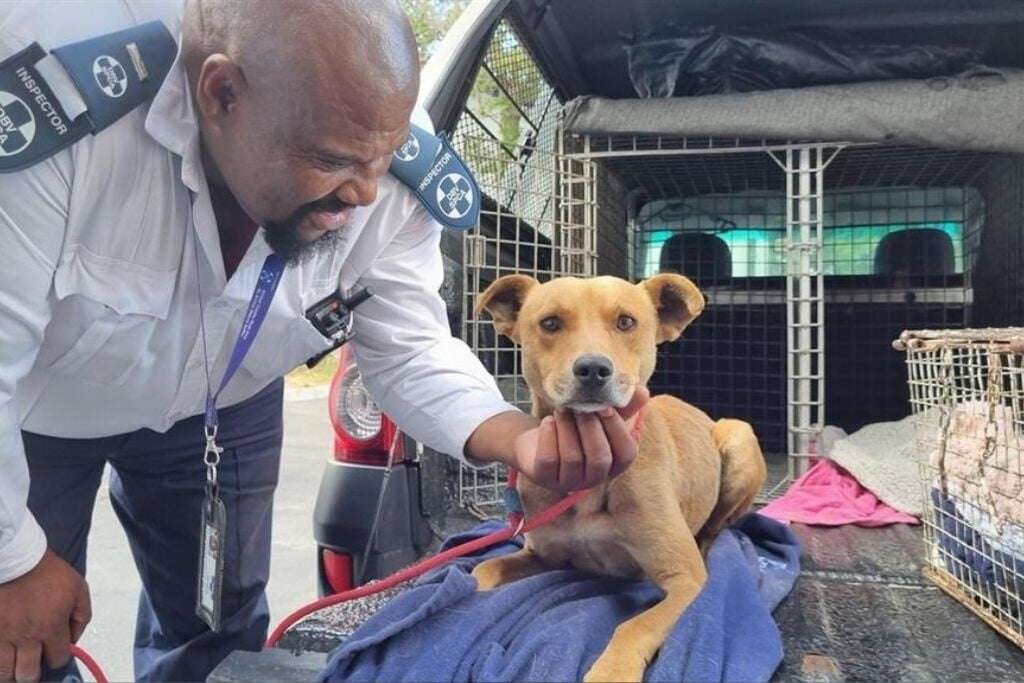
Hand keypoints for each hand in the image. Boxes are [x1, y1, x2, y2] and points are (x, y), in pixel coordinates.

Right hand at [0, 549, 90, 682]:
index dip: (57, 657)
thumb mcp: (77, 587)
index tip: (54, 652)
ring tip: (15, 662)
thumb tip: (75, 638)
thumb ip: (82, 615)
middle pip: (28, 673)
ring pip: (5, 672)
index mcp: (51, 626)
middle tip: (32, 662)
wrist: (15, 558)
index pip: (57, 659)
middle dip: (32, 672)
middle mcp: (26, 635)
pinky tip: (3, 654)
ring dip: (11, 670)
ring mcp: (3, 635)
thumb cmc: (47, 571)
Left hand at [513, 386, 649, 491]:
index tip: (605, 407)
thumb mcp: (599, 415)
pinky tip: (548, 421)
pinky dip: (549, 437)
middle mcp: (593, 479)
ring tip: (562, 409)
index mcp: (613, 464)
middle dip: (590, 427)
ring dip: (567, 427)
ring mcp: (568, 481)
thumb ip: (622, 405)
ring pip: (572, 458)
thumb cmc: (576, 425)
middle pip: (599, 458)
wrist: (541, 434)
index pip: (626, 454)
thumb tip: (643, 391)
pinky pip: (548, 461)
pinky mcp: (544, 478)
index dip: (617, 430)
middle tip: (580, 406)